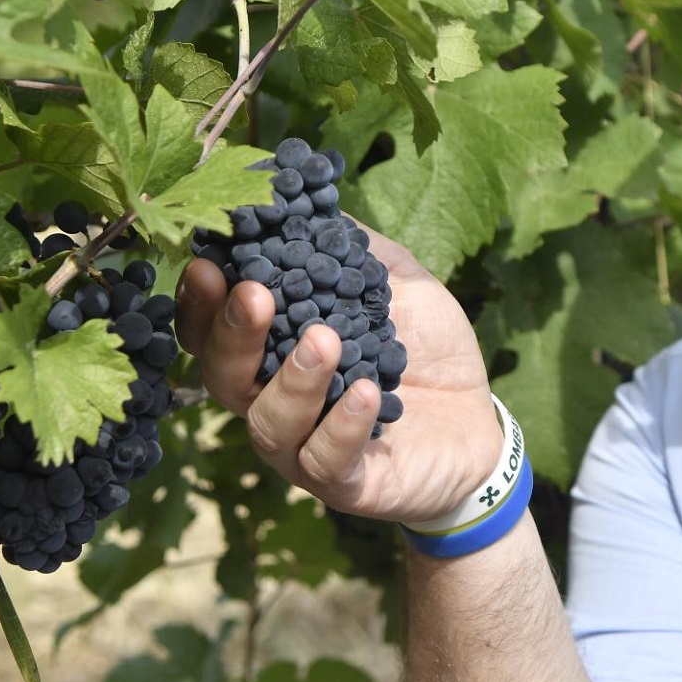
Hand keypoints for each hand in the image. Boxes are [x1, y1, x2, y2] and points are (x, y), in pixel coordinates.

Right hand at [175, 226, 501, 524]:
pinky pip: (326, 462)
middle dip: (233, 334)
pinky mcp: (346, 484)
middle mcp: (273, 402)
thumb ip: (349, 248)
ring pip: (268, 424)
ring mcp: (304, 449)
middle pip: (223, 377)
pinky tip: (366, 392)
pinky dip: (341, 425)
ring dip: (292, 380)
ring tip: (324, 340)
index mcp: (273, 352)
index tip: (208, 262)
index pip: (213, 331)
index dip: (201, 302)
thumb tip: (305, 198)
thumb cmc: (427, 348)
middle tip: (255, 294)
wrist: (479, 424)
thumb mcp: (396, 282)